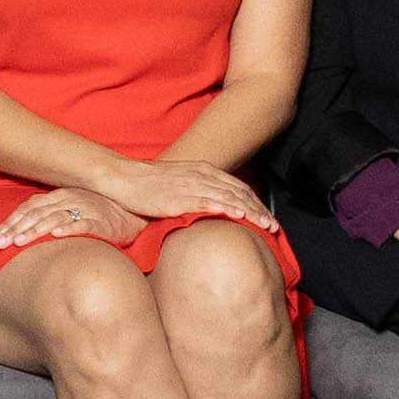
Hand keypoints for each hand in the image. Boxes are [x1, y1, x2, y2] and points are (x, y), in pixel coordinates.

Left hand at [0, 185, 146, 251]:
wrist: (134, 211)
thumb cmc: (99, 212)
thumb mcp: (71, 207)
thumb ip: (50, 213)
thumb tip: (22, 228)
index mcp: (60, 195)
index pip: (29, 207)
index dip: (11, 221)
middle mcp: (70, 199)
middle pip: (36, 213)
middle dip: (15, 229)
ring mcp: (86, 209)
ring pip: (55, 219)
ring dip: (35, 230)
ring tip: (19, 242)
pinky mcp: (102, 222)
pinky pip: (83, 225)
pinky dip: (69, 229)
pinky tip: (56, 236)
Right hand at [108, 160, 276, 234]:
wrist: (124, 178)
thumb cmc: (148, 184)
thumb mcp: (180, 183)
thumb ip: (198, 192)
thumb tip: (212, 209)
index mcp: (204, 171)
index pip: (238, 187)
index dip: (256, 203)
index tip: (268, 218)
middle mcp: (202, 175)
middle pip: (239, 193)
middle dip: (259, 210)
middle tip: (274, 227)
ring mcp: (191, 185)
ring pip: (228, 197)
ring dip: (249, 212)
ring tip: (265, 225)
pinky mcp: (179, 197)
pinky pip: (207, 202)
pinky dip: (225, 207)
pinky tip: (237, 215)